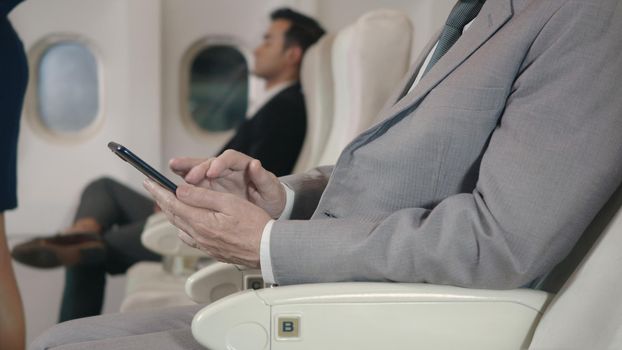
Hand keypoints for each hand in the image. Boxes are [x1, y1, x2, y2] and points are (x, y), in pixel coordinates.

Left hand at [143, 179, 270, 267]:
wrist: (267, 250)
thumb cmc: (254, 225)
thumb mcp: (229, 202)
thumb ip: (202, 196)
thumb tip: (181, 191)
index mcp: (201, 222)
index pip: (172, 203)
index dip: (158, 191)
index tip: (148, 181)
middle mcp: (198, 235)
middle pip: (173, 215)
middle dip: (161, 199)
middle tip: (153, 188)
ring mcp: (204, 244)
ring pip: (180, 226)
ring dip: (172, 212)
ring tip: (168, 201)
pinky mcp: (211, 250)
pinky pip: (189, 237)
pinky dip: (183, 226)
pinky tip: (186, 222)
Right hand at [170, 150, 285, 217]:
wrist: (268, 208)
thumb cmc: (270, 196)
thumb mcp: (270, 189)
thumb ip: (263, 178)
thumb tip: (255, 164)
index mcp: (241, 164)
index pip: (228, 158)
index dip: (219, 164)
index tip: (212, 172)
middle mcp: (226, 168)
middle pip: (208, 161)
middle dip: (196, 165)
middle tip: (184, 173)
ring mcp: (216, 178)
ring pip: (197, 170)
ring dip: (185, 169)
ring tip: (172, 167)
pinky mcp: (209, 188)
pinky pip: (194, 184)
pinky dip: (184, 184)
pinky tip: (173, 186)